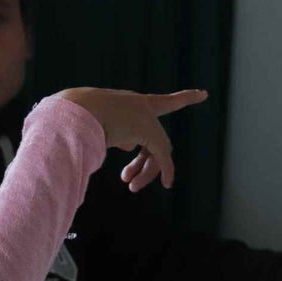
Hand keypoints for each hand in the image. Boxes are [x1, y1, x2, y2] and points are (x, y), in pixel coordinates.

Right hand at [58, 88, 207, 190]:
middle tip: (127, 181)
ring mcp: (147, 119)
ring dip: (145, 170)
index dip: (184, 98)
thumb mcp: (102, 126)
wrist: (78, 110)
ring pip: (156, 150)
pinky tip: (168, 184)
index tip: (204, 94)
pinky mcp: (150, 133)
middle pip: (154, 140)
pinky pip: (162, 156)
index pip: (163, 101)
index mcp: (133, 102)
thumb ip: (119, 135)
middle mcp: (144, 107)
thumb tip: (130, 146)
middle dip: (143, 164)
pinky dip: (166, 170)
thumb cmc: (81, 117)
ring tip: (130, 186)